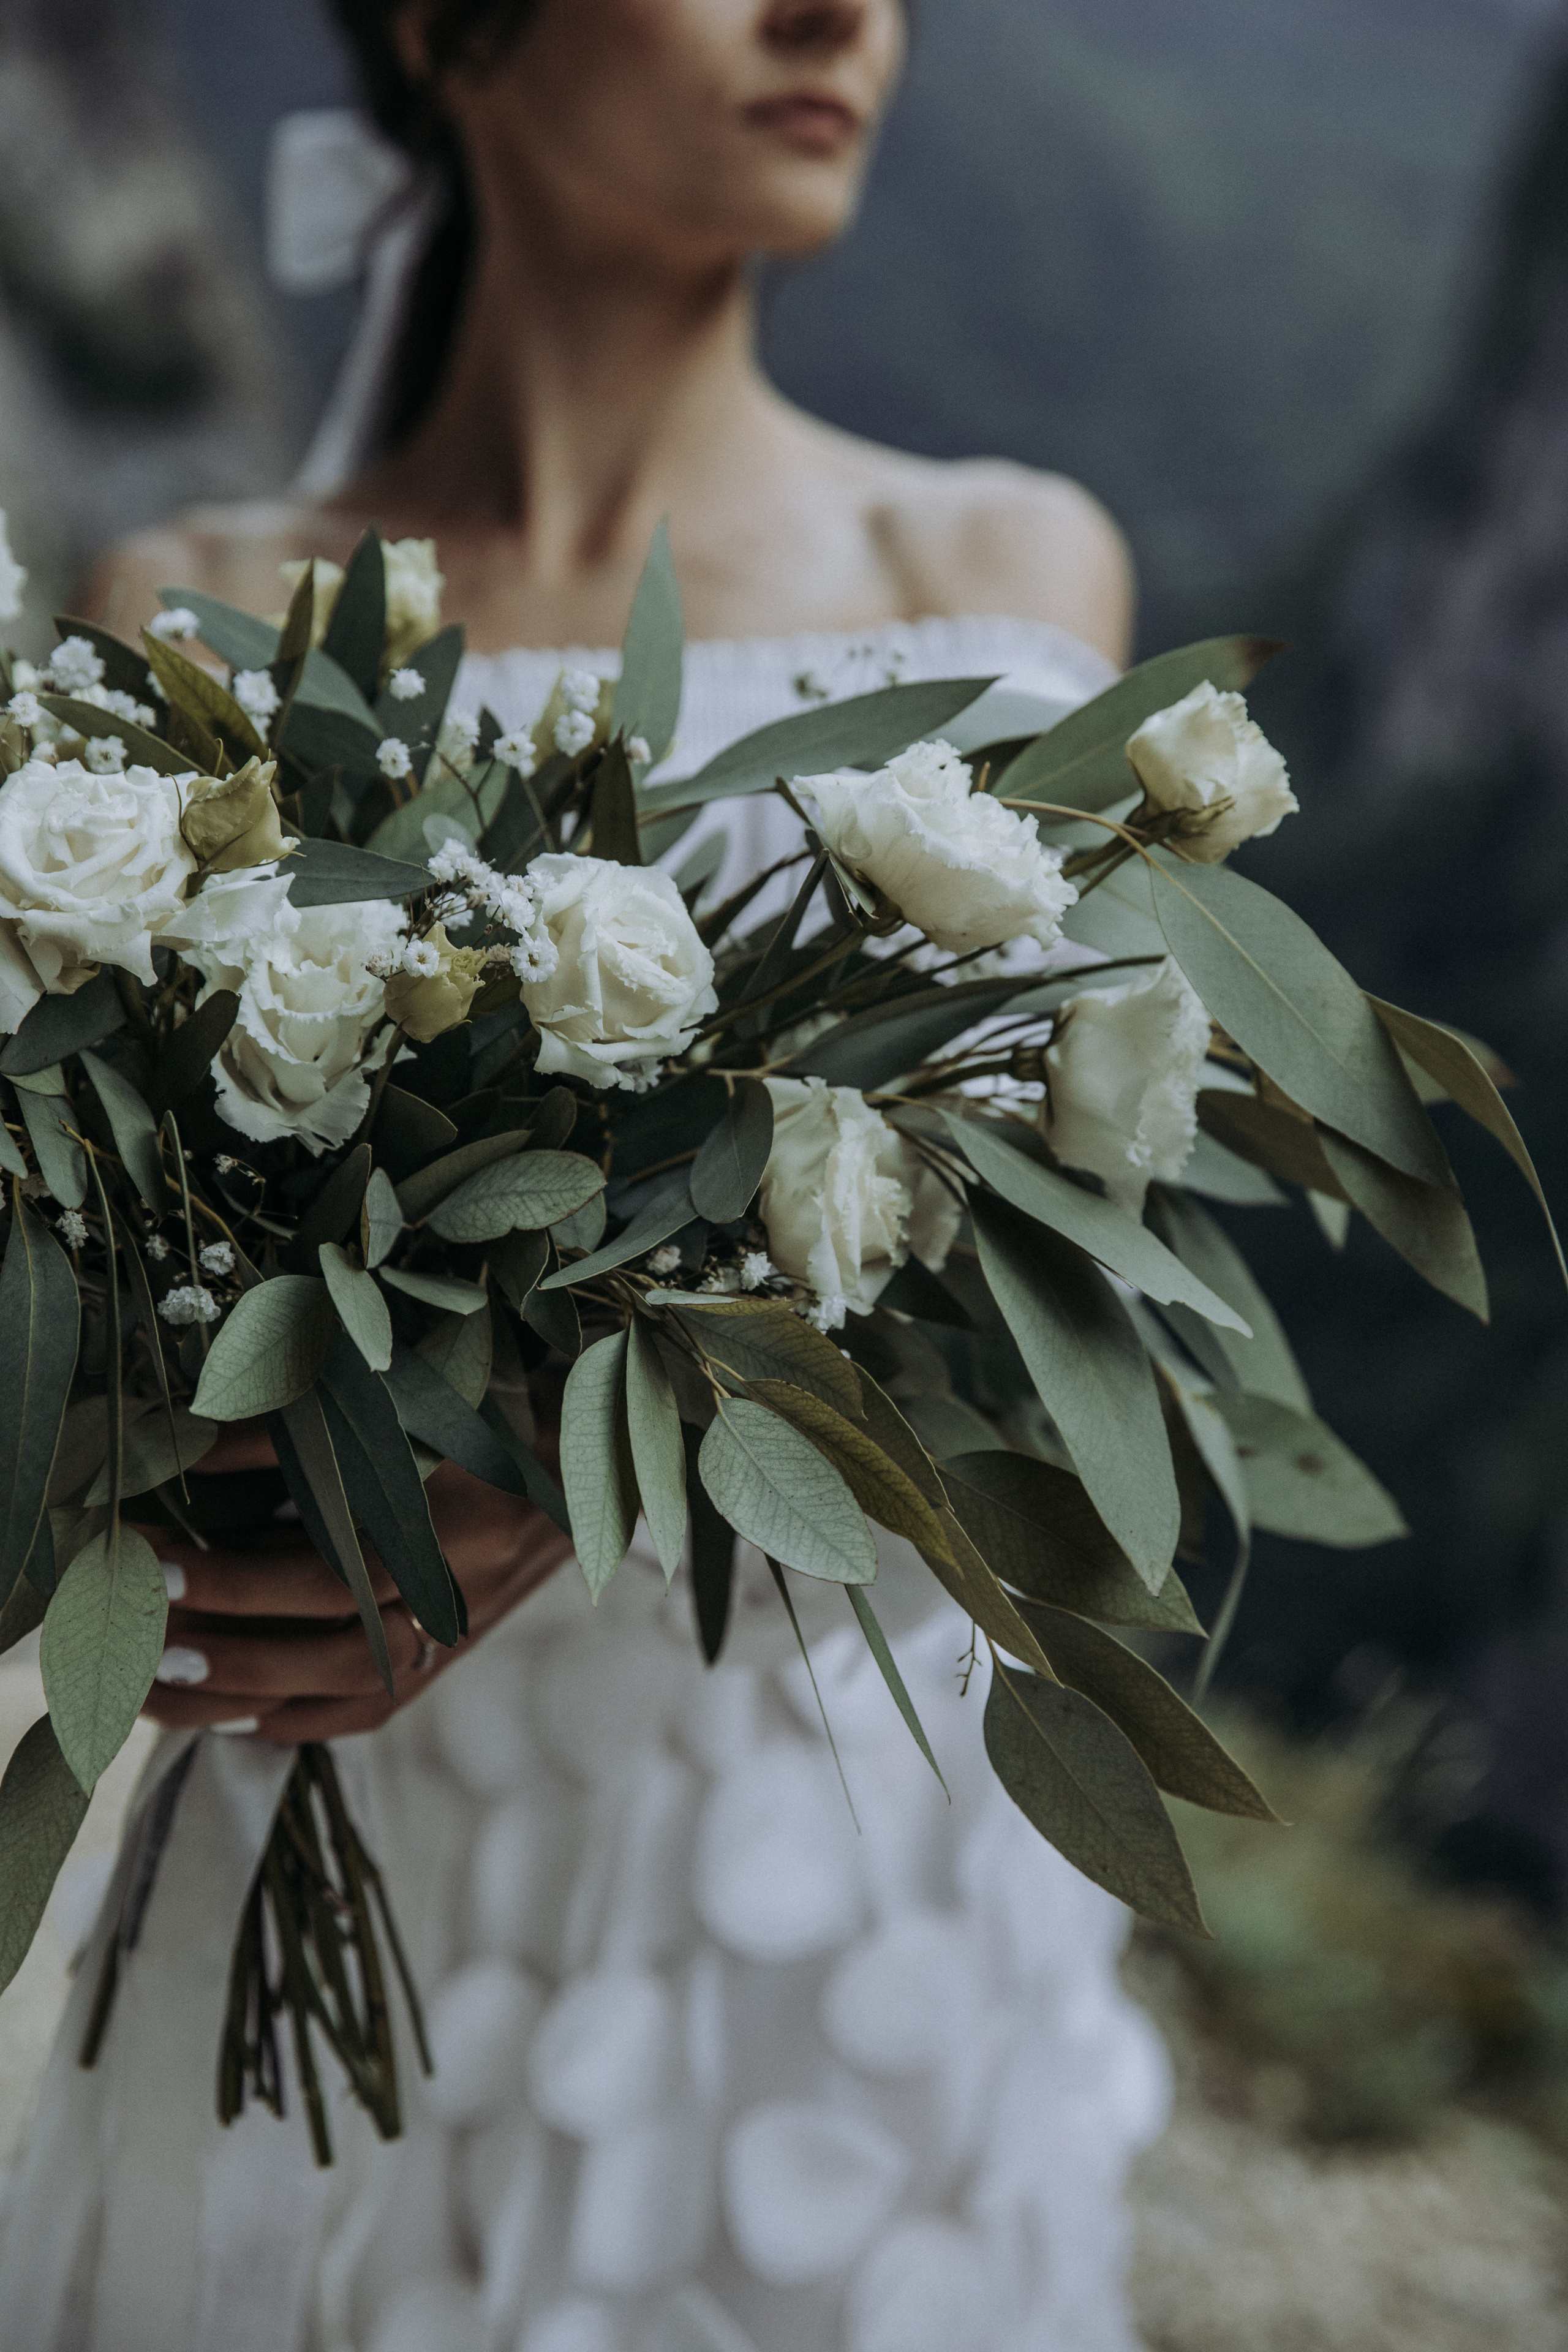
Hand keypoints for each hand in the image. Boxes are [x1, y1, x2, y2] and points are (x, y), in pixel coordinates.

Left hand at [136, 1423, 574, 1743]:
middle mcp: (467, 1573)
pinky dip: (295, 1718)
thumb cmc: (479, 1401)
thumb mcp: (398, 1395)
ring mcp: (464, 1620)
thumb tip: (185, 1448)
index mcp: (460, 1502)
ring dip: (247, 1689)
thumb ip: (300, 1424)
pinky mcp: (454, 1649)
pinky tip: (226, 1716)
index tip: (155, 1554)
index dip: (241, 1569)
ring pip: (352, 1681)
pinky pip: (373, 1706)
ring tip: (154, 1684)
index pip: (335, 1555)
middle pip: (341, 1633)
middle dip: (231, 1635)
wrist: (585, 1448)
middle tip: (140, 1627)